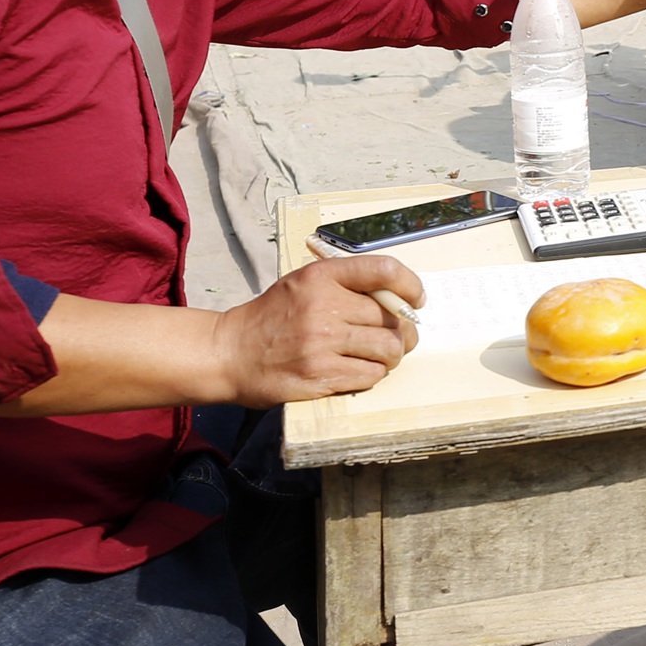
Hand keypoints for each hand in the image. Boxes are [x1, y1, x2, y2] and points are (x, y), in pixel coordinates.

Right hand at [210, 253, 423, 406]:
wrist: (229, 353)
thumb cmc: (272, 317)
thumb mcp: (304, 284)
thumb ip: (347, 284)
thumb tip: (399, 298)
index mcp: (321, 276)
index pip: (383, 270)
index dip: (410, 285)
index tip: (416, 299)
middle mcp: (324, 306)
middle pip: (393, 318)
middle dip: (404, 331)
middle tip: (398, 337)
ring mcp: (322, 343)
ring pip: (389, 350)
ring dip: (391, 356)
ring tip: (379, 356)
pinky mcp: (320, 375)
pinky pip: (371, 375)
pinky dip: (372, 374)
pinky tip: (357, 370)